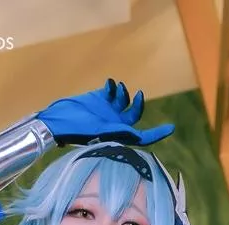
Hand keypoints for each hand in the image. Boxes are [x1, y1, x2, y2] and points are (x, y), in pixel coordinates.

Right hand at [38, 79, 173, 146]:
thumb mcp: (99, 131)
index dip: (157, 133)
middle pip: (135, 115)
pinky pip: (112, 90)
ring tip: (117, 88)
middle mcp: (115, 124)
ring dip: (124, 93)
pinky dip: (113, 86)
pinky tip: (109, 84)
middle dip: (138, 105)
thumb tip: (136, 133)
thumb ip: (117, 130)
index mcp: (117, 135)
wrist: (57, 120)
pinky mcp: (99, 99)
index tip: (171, 128)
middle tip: (139, 95)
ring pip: (125, 100)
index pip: (142, 136)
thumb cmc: (76, 130)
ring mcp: (107, 111)